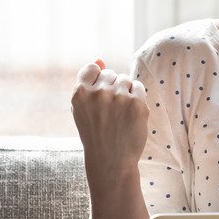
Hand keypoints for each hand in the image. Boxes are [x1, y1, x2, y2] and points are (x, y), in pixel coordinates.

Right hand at [70, 59, 149, 178]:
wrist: (111, 160)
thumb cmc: (95, 133)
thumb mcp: (82, 108)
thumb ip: (88, 82)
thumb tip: (100, 58)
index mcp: (79, 93)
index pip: (92, 68)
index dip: (97, 80)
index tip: (99, 96)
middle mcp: (98, 93)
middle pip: (110, 73)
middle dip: (112, 87)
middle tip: (110, 110)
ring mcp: (118, 97)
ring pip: (125, 79)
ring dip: (125, 92)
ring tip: (120, 112)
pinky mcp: (137, 103)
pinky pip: (138, 87)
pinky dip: (136, 97)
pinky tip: (130, 113)